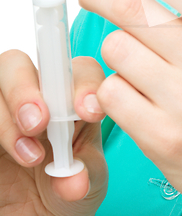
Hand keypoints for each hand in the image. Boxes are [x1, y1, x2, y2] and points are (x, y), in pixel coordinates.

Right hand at [0, 50, 107, 215]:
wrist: (35, 211)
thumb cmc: (67, 187)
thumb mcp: (87, 179)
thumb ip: (85, 173)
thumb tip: (74, 180)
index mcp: (72, 96)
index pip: (78, 70)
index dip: (83, 84)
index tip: (89, 111)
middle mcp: (36, 93)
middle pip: (19, 63)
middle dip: (26, 89)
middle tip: (39, 122)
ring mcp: (4, 108)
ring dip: (10, 114)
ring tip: (31, 155)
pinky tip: (10, 154)